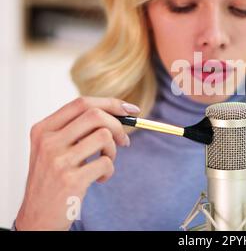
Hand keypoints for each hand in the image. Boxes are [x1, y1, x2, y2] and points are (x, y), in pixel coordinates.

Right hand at [15, 96, 140, 229]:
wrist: (38, 217)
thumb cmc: (53, 179)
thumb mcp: (54, 149)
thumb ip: (77, 129)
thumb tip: (118, 113)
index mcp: (43, 129)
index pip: (81, 103)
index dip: (110, 103)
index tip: (130, 110)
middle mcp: (48, 142)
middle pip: (95, 115)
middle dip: (118, 125)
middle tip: (124, 141)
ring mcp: (58, 161)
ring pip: (104, 136)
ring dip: (113, 150)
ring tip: (105, 162)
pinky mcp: (71, 180)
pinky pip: (106, 163)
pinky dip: (109, 171)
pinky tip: (99, 179)